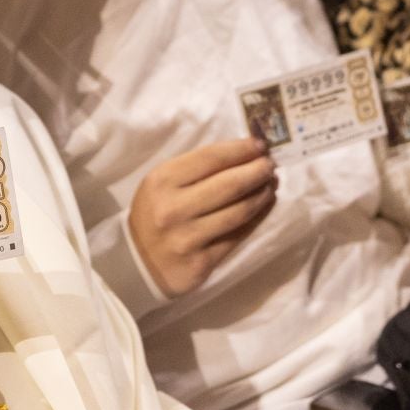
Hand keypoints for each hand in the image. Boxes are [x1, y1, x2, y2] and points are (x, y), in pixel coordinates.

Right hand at [128, 138, 277, 297]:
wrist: (137, 264)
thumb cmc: (155, 213)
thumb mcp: (163, 184)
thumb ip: (196, 169)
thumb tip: (242, 154)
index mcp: (163, 181)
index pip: (211, 158)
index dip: (241, 150)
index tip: (260, 145)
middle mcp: (174, 208)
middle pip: (229, 184)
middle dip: (257, 171)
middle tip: (271, 165)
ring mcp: (189, 237)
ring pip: (239, 212)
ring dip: (262, 194)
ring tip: (271, 184)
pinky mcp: (203, 262)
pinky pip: (238, 236)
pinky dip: (257, 218)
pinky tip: (265, 205)